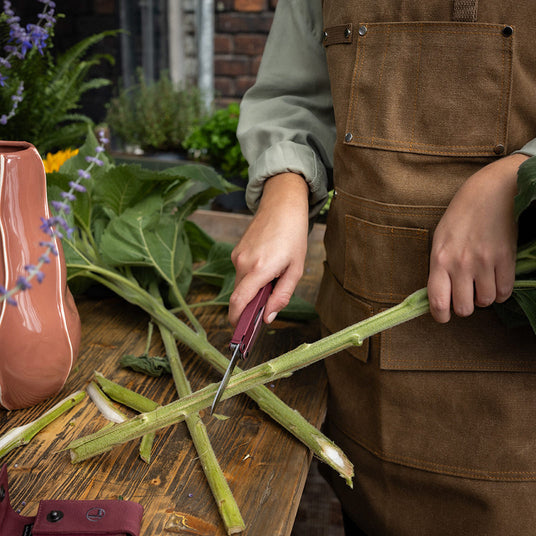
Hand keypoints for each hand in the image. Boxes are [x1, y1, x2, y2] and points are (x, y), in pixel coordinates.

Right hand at [229, 173, 308, 325]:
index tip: (241, 332)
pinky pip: (241, 272)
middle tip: (269, 304)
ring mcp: (237, 255)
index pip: (238, 302)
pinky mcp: (237, 250)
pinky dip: (251, 277)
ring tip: (274, 277)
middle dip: (250, 305)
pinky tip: (267, 265)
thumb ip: (281, 296)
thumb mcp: (295, 269)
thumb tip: (268, 317)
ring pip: (240, 284)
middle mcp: (242, 263)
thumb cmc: (293, 236)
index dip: (237, 320)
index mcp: (258, 269)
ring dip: (253, 290)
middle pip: (239, 296)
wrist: (282, 205)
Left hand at [427, 153, 527, 322]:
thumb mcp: (439, 240)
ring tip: (480, 284)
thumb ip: (438, 268)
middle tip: (465, 296)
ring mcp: (485, 262)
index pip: (437, 301)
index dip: (440, 316)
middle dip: (464, 307)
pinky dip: (501, 292)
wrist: (489, 193)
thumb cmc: (460, 217)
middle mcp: (460, 264)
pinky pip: (505, 292)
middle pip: (463, 308)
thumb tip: (440, 295)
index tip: (443, 316)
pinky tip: (496, 282)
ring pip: (486, 302)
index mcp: (439, 259)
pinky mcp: (506, 259)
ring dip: (483, 298)